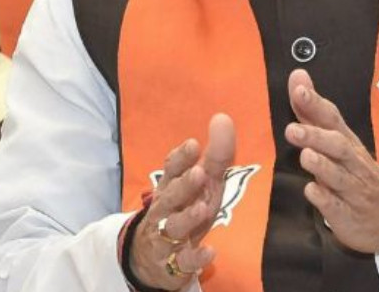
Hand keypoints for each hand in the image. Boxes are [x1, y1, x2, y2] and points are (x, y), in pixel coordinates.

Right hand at [128, 114, 235, 288]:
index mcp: (171, 187)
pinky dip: (195, 257)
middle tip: (198, 173)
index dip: (181, 158)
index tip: (193, 144)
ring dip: (186, 217)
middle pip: (170, 196)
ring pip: (173, 226)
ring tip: (202, 208)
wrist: (155, 256)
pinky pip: (183, 261)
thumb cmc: (185, 209)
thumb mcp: (202, 184)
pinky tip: (210, 252)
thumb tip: (223, 117)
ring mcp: (168, 236)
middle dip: (183, 185)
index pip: (171, 170)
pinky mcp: (175, 262)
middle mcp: (166, 209)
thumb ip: (215, 154)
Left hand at [285, 69, 378, 253]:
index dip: (316, 104)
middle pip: (339, 147)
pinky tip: (312, 191)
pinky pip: (338, 207)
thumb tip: (297, 76)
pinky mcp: (349, 216)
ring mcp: (353, 190)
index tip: (299, 89)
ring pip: (340, 176)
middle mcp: (353, 164)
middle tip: (291, 130)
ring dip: (322, 165)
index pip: (332, 120)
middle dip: (316, 136)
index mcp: (347, 144)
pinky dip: (325, 199)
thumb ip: (313, 111)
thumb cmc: (356, 173)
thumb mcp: (336, 142)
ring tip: (306, 156)